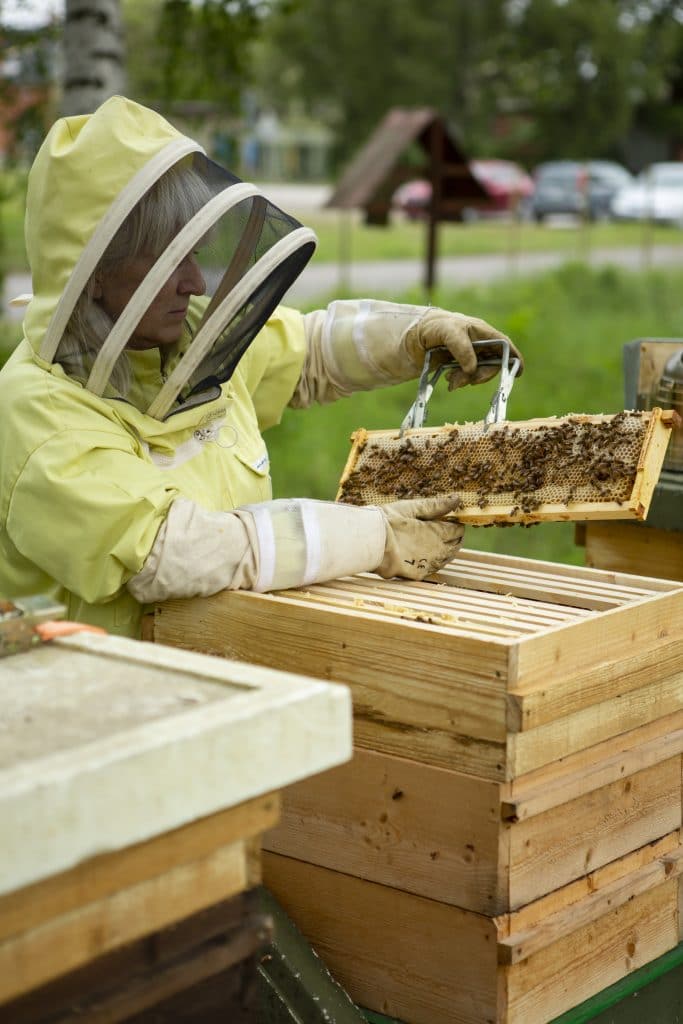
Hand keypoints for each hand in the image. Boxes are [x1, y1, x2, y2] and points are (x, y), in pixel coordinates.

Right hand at [375, 494, 464, 580]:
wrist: (371, 544)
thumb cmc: (389, 522)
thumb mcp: (412, 508)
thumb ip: (436, 505)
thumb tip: (457, 500)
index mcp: (438, 532)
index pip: (457, 530)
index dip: (457, 524)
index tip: (452, 520)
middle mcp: (438, 549)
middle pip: (455, 545)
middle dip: (455, 538)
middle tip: (448, 531)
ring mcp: (429, 563)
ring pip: (447, 558)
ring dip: (447, 550)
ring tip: (440, 542)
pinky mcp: (419, 573)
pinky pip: (434, 568)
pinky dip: (436, 561)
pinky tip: (430, 556)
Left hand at [405, 307, 523, 389]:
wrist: (411, 337)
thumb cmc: (432, 327)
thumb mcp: (446, 331)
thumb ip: (461, 347)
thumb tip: (472, 368)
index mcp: (481, 331)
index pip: (503, 344)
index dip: (513, 357)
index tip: (516, 373)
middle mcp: (478, 343)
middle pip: (492, 363)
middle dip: (482, 375)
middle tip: (466, 382)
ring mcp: (470, 354)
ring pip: (479, 372)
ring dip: (468, 380)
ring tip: (451, 381)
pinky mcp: (460, 364)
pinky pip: (467, 377)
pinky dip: (460, 381)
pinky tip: (449, 380)